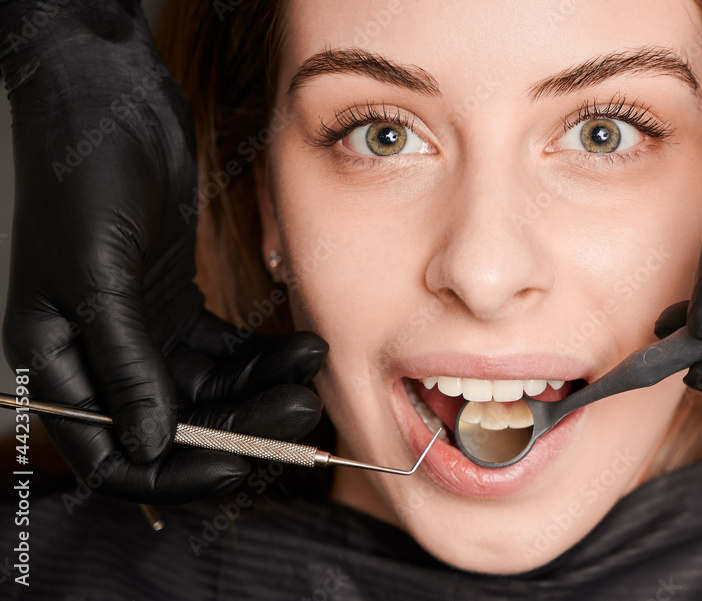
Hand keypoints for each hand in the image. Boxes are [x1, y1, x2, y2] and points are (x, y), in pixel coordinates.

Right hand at [1, 0, 325, 501]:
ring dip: (262, 392)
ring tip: (311, 375)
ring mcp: (141, 335)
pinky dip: (263, 357)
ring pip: (210, 392)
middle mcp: (98, 359)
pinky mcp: (176, 308)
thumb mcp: (97, 274)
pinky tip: (302, 349)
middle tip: (300, 415)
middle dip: (241, 429)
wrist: (108, 102)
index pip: (113, 455)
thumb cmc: (83, 177)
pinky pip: (226, 353)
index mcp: (55, 365)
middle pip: (175, 427)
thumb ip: (126, 362)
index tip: (240, 467)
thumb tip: (154, 444)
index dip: (176, 474)